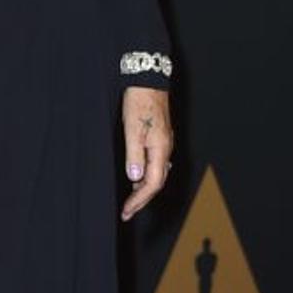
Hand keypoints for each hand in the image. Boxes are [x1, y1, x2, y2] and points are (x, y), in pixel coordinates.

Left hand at [120, 86, 172, 221]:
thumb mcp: (132, 129)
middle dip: (141, 200)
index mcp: (160, 149)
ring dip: (143, 190)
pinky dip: (146, 176)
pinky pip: (156, 165)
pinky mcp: (160, 138)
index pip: (152, 184)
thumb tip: (135, 179)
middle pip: (157, 182)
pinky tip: (137, 178)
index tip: (126, 210)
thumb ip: (134, 155)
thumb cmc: (139, 102)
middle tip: (126, 212)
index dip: (139, 200)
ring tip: (129, 201)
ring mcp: (164, 144)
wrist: (148, 81)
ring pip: (157, 174)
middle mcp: (165, 149)